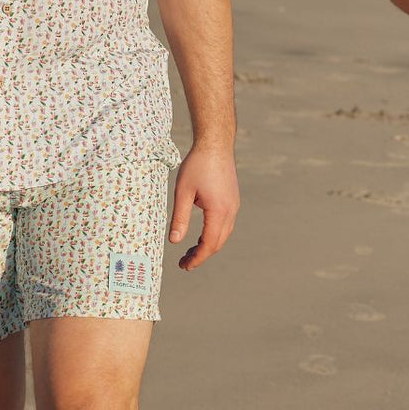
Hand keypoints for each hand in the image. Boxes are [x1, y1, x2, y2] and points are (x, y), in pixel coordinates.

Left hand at [168, 143, 238, 270]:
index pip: (209, 244)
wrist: (216, 143)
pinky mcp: (232, 198)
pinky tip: (201, 233)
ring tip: (191, 251)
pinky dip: (214, 234)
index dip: (197, 258)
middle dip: (202, 255)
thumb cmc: (197, 164)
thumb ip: (180, 218)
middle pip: (218, 242)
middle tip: (184, 263)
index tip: (184, 266)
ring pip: (223, 234)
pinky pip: (225, 223)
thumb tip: (174, 241)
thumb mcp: (183, 192)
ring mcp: (234, 204)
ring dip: (208, 245)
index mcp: (219, 211)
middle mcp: (230, 210)